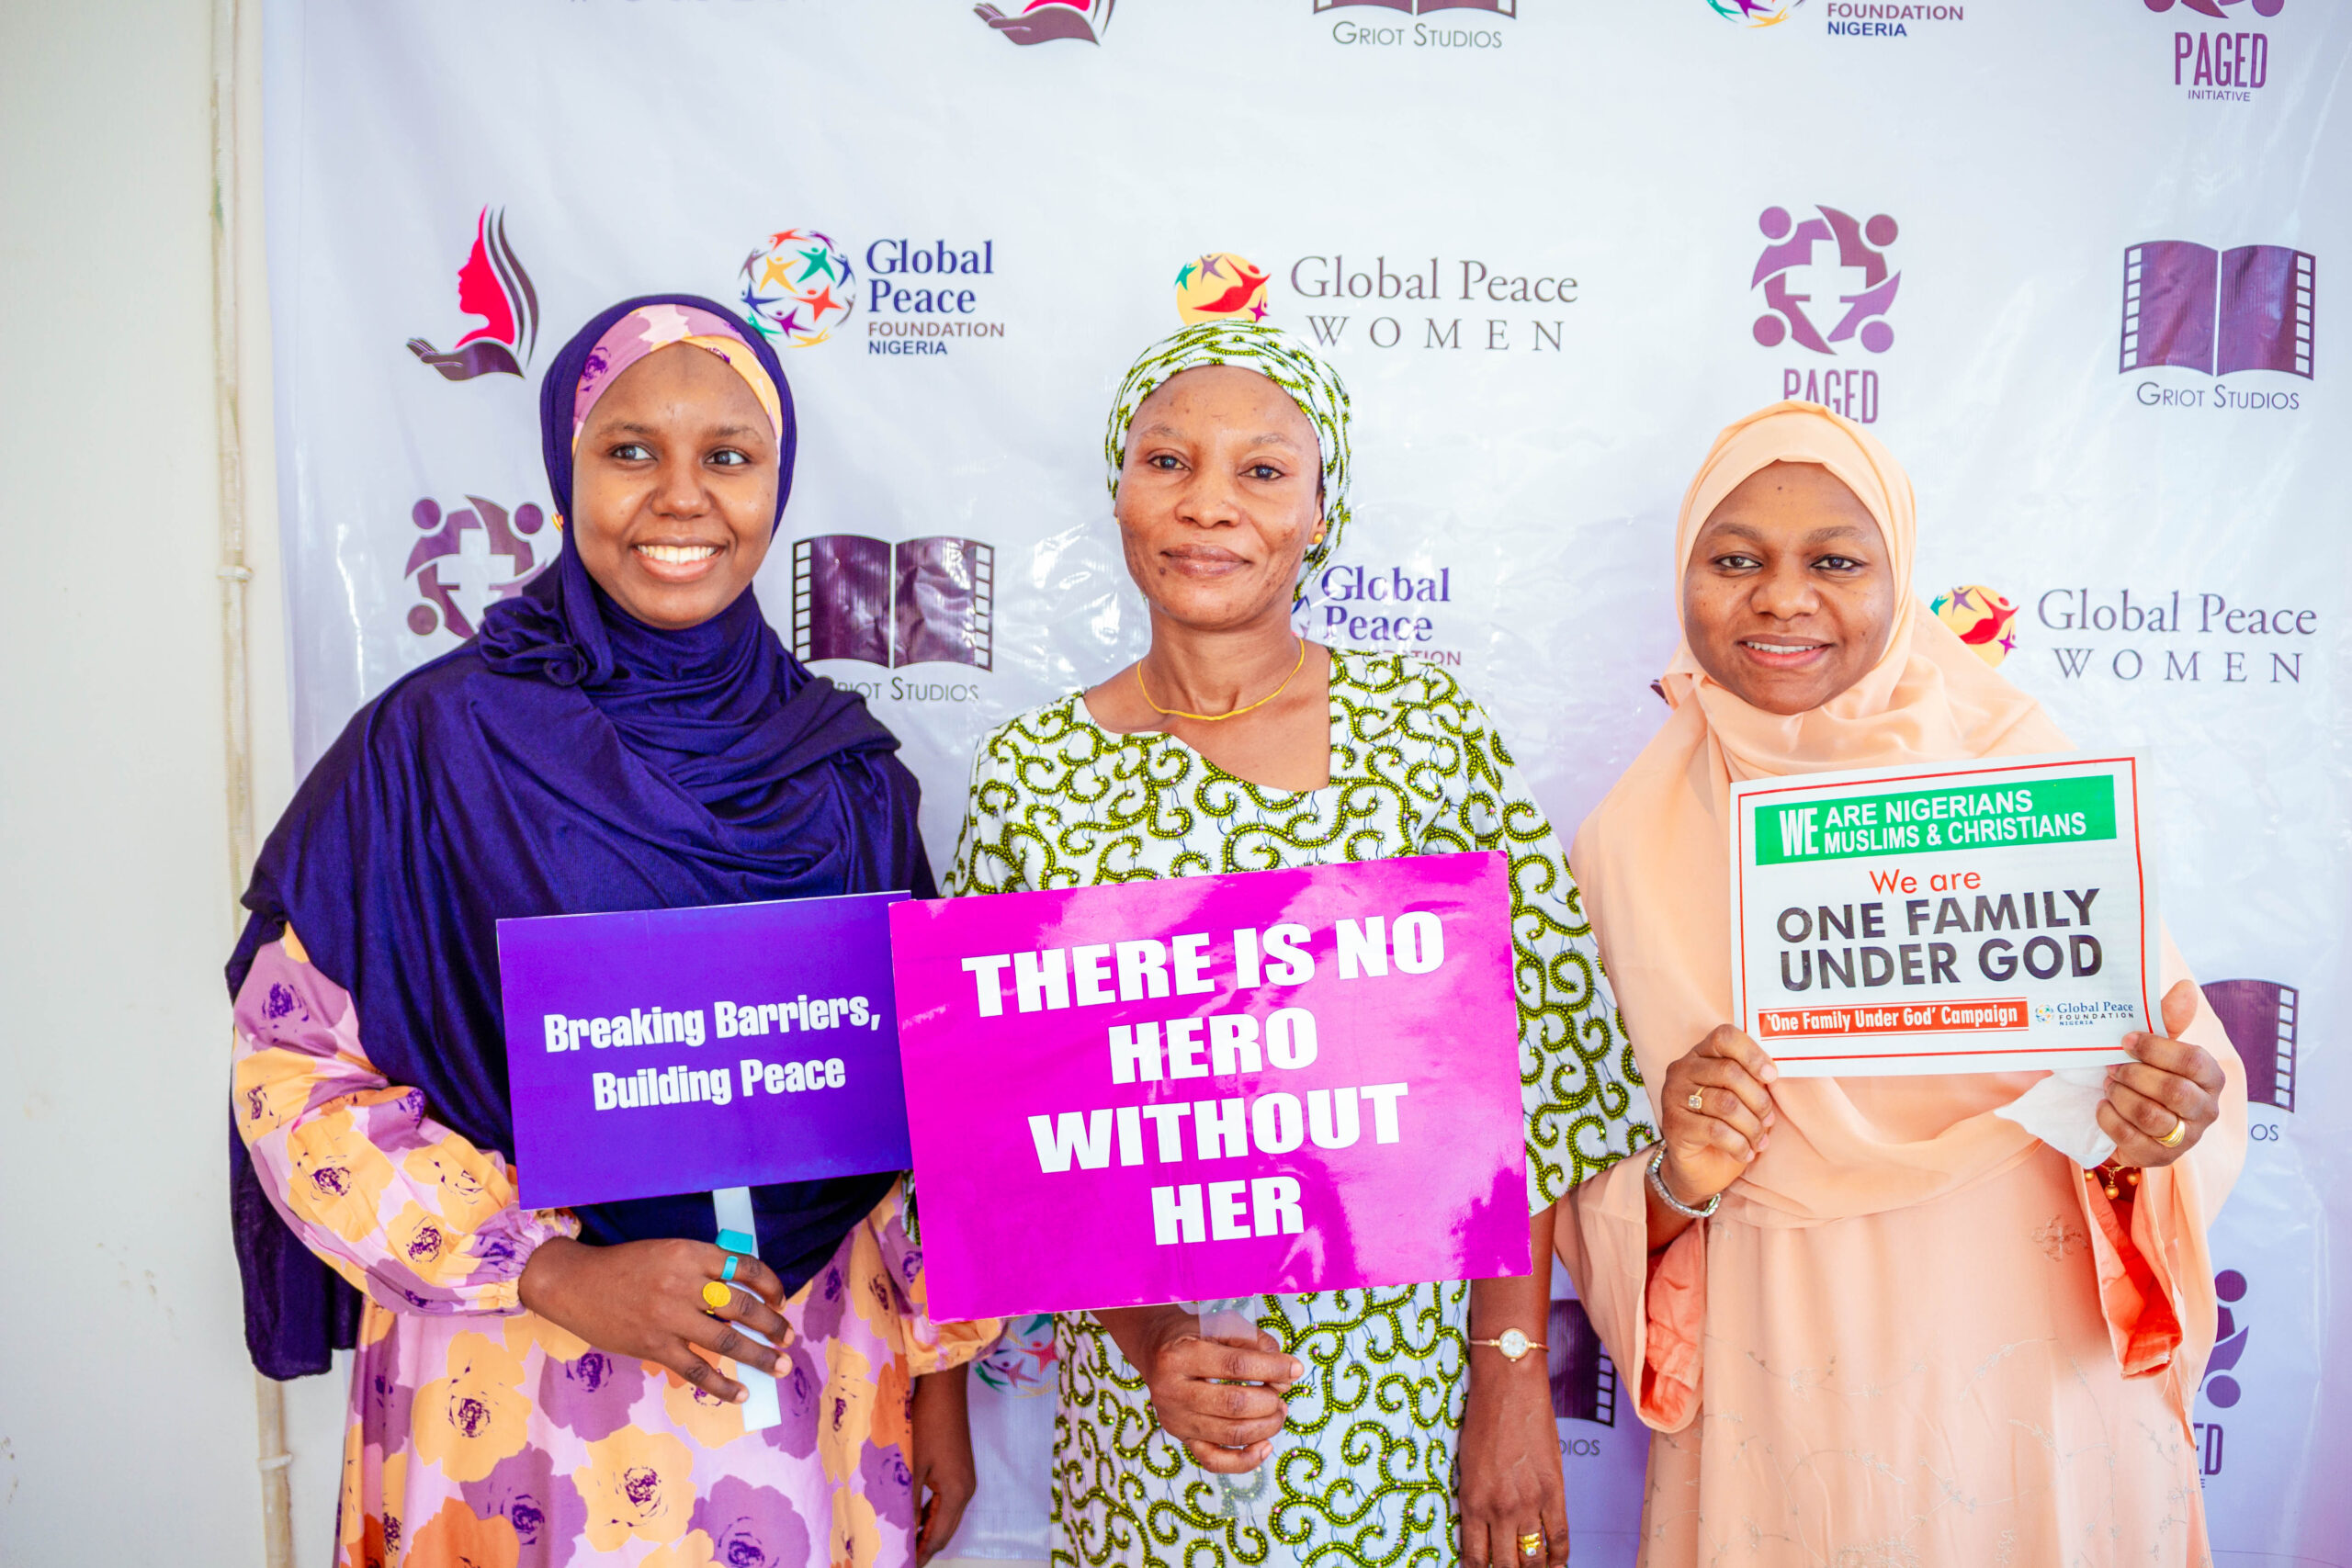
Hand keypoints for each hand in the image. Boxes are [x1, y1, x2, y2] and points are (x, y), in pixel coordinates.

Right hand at [517, 1236, 788, 1404]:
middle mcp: (683, 1284)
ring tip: (781, 1366)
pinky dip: (722, 1385)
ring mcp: (669, 1318)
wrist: (576, 1284)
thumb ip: (702, 1269)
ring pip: (727, 1340)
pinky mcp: (654, 1347)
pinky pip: (696, 1370)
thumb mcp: (667, 1252)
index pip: (745, 1267)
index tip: (781, 1300)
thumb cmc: (625, 1267)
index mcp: (689, 1253)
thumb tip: (743, 1295)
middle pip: (743, 1306)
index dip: (771, 1285)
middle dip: (772, 1325)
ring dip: (760, 1356)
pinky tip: (742, 1393)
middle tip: (788, 1338)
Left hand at [911, 1365, 974, 1564]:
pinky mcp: (959, 1467)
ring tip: (904, 1540)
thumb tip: (900, 1530)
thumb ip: (907, 1501)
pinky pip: (946, 1500)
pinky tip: (913, 1514)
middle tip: (902, 1557)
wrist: (945, 1389)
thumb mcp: (912, 1466)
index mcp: (957, 1492)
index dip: (922, 1554)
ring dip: (927, 1528)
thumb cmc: (928, 1423)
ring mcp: (965, 1478)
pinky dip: (930, 1511)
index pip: (939, 1535)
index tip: (904, 1564)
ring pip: (946, 1515)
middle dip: (926, 1545)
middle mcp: (966, 1489)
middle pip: (946, 1529)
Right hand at [1094, 1305, 1301, 1471]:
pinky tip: (1265, 1446)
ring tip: (1278, 1411)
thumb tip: (1286, 1377)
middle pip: (1234, 1404)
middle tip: (1281, 1393)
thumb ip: (1256, 1343)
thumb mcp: (1222, 1324)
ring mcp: (1176, 1419)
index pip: (1235, 1365)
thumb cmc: (1195, 1335)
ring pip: (1230, 1434)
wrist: (1155, 1351)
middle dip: (1270, 1401)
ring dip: (1266, 1426)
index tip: (1295, 1368)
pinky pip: (1215, 1461)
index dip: (1272, 1368)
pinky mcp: (1182, 1439)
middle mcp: (1172, 1391)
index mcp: (1181, 1355)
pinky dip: (1245, 1460)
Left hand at [1457, 1346, 1568, 1567]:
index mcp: (1472, 1502)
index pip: (1475, 1558)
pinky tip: (1556, 1565)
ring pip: (1534, 1558)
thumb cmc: (1482, 1418)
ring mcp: (1530, 1502)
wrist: (1509, 1387)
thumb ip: (1475, 1500)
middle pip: (1505, 1565)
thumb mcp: (1466, 1465)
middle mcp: (1500, 1508)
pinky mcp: (1554, 1491)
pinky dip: (1559, 1558)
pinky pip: (1560, 1538)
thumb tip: (1482, 1529)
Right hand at [1655, 1024, 1778, 1207]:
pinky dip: (1739, 1145)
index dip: (1752, 1053)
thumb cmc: (1727, 1126)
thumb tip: (1773, 1077)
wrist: (1700, 1167)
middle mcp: (1682, 1069)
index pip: (1725, 1037)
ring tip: (1759, 1140)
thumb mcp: (1743, 1098)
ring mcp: (1673, 1096)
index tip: (1772, 1076)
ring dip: (1752, 1127)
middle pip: (1730, 1072)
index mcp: (1701, 1054)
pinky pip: (1716, 1130)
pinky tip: (1745, 1153)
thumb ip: (1753, 1081)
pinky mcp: (1674, 1124)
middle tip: (1768, 1120)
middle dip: (1758, 1100)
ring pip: (1726, 1104)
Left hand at [2098, 980, 2226, 1168]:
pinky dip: (2109, 1119)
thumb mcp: (2155, 1046)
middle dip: (2134, 1076)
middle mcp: (2206, 1110)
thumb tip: (2186, 988)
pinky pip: (2130, 1139)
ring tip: (2108, 1086)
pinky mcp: (2160, 1158)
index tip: (2126, 1040)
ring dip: (2121, 1097)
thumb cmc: (2147, 1073)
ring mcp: (2186, 1138)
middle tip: (2112, 1067)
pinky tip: (2104, 1107)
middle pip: (2173, 1091)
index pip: (2194, 1061)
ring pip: (2151, 1117)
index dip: (2156, 1049)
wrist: (2127, 1116)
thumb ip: (2169, 1020)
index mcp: (2211, 1078)